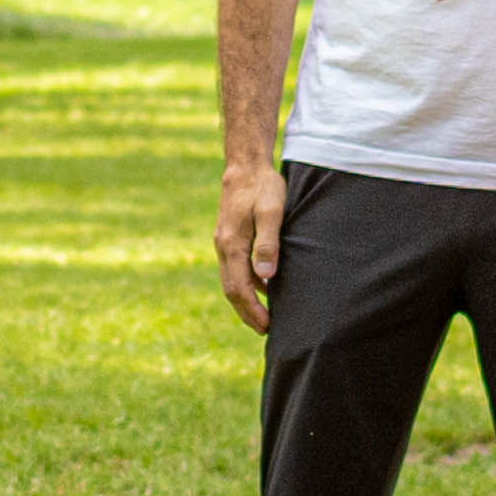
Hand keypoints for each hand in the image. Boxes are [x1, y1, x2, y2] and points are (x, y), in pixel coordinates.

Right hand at [214, 158, 288, 334]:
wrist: (244, 165)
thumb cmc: (262, 187)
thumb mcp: (272, 213)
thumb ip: (269, 244)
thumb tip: (266, 278)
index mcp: (232, 245)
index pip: (239, 287)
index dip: (252, 310)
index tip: (266, 326)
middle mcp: (223, 247)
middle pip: (231, 289)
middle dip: (247, 312)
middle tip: (264, 330)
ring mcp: (224, 242)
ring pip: (231, 280)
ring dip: (245, 301)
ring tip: (262, 317)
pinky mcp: (229, 237)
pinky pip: (234, 268)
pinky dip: (245, 284)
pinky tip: (262, 289)